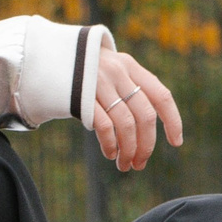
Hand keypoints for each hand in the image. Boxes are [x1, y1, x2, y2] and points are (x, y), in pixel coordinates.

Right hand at [90, 49, 183, 171]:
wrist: (45, 57)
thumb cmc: (83, 71)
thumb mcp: (110, 70)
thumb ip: (129, 88)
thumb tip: (148, 128)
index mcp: (130, 66)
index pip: (161, 96)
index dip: (172, 121)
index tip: (176, 142)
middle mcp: (117, 72)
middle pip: (144, 115)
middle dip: (146, 144)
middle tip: (140, 163)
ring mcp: (98, 83)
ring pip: (126, 124)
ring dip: (129, 149)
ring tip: (125, 164)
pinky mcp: (81, 96)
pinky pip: (104, 126)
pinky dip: (110, 144)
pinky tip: (110, 153)